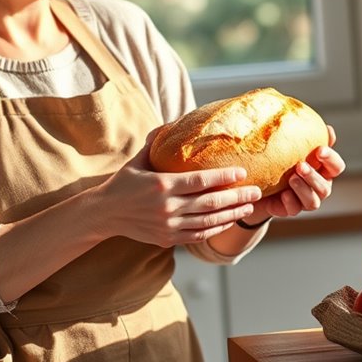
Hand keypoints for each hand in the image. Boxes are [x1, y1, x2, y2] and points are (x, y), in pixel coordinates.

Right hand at [95, 129, 261, 246]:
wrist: (104, 213)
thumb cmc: (123, 183)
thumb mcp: (138, 160)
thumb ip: (156, 142)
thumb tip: (172, 122)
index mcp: (161, 185)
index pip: (200, 181)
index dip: (223, 177)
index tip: (242, 172)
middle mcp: (167, 207)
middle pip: (210, 203)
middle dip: (237, 197)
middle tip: (257, 191)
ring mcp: (168, 226)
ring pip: (208, 221)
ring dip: (232, 214)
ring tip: (249, 206)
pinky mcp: (168, 239)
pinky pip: (198, 235)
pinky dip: (216, 228)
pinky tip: (229, 219)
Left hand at [255, 125, 344, 218]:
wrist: (261, 181)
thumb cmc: (283, 160)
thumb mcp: (294, 148)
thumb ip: (310, 139)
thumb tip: (328, 128)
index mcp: (323, 171)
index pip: (336, 167)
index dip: (331, 159)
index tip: (319, 149)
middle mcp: (318, 188)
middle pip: (325, 187)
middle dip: (313, 176)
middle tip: (300, 166)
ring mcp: (305, 201)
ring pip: (313, 201)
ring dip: (303, 189)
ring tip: (291, 179)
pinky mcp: (290, 210)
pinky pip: (294, 210)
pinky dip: (290, 202)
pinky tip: (283, 195)